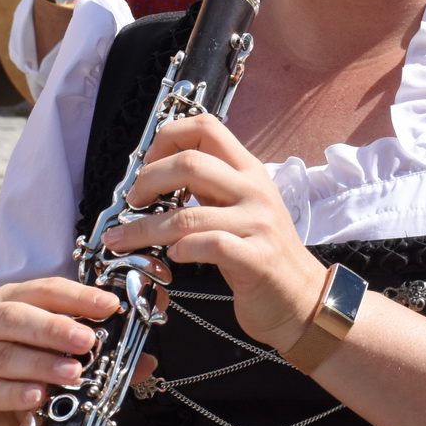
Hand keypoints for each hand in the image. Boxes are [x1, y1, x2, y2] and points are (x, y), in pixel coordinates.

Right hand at [0, 277, 152, 425]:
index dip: (78, 296)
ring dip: (41, 363)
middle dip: (55, 328)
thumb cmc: (27, 380)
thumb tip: (146, 360)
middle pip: (15, 316)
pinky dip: (15, 393)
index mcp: (8, 301)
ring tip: (73, 373)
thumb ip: (100, 356)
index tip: (110, 306)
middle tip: (87, 340)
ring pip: (2, 356)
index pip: (44, 289)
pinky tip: (37, 396)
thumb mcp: (63, 360)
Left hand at [104, 114, 326, 352]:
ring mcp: (257, 224)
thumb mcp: (240, 207)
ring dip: (145, 228)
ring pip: (187, 215)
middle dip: (148, 180)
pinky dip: (182, 250)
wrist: (302, 298)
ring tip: (123, 240)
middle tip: (133, 201)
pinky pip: (209, 245)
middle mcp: (254, 190)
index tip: (147, 163)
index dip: (168, 138)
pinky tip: (172, 256)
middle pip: (190, 162)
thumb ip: (210, 186)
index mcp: (248, 171)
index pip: (206, 127)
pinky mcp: (256, 259)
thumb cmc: (261, 253)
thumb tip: (160, 173)